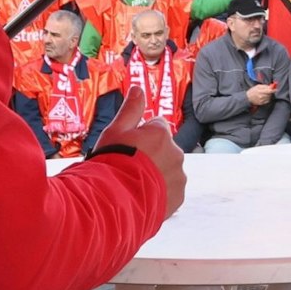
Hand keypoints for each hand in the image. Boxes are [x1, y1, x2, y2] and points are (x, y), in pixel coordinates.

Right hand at [96, 88, 186, 217]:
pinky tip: (142, 195)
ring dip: (157, 173)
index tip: (127, 147)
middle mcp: (176, 152)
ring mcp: (179, 175)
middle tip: (129, 166)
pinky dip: (160, 191)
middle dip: (151, 155)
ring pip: (168, 169)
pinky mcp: (179, 196)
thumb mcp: (115, 132)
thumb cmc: (111, 163)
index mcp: (161, 134)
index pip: (156, 126)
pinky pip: (171, 189)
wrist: (112, 201)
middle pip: (164, 148)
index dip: (140, 135)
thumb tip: (138, 88)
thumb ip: (130, 110)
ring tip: (134, 183)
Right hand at [246, 82, 277, 106]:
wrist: (247, 98)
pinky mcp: (262, 103)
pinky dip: (267, 98)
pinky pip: (267, 101)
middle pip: (270, 94)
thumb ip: (264, 86)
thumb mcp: (258, 86)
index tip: (276, 89)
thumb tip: (271, 86)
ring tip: (265, 94)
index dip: (273, 90)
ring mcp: (261, 100)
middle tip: (268, 91)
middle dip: (270, 92)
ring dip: (269, 95)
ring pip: (269, 97)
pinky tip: (264, 97)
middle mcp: (261, 96)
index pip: (269, 91)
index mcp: (260, 91)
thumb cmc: (253, 91)